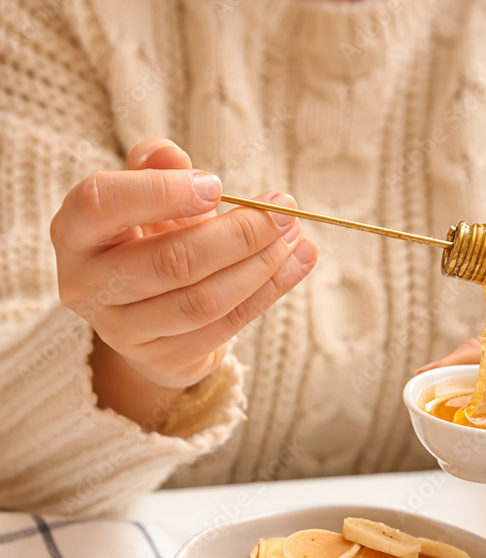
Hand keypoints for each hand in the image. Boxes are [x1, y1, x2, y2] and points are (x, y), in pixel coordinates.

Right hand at [50, 137, 317, 421]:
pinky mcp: (162, 358)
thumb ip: (154, 170)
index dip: (159, 192)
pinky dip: (266, 293)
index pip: (102, 204)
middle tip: (282, 212)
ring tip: (294, 237)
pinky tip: (296, 263)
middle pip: (169, 262)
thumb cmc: (143, 239)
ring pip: (201, 301)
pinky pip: (224, 327)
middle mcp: (88, 286)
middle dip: (236, 235)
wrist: (142, 316)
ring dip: (259, 268)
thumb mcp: (143, 199)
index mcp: (74, 233)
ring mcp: (122, 331)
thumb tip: (169, 155)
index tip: (216, 186)